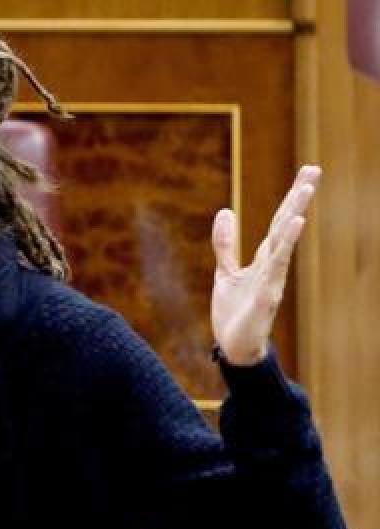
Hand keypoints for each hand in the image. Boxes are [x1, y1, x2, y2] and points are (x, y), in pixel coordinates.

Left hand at [210, 165, 319, 365]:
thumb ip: (225, 244)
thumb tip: (226, 210)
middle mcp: (273, 266)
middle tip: (313, 170)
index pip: (280, 222)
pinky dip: (284, 248)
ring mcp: (272, 280)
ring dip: (294, 217)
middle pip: (286, 226)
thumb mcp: (225, 272)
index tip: (308, 171)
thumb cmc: (234, 312)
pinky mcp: (266, 296)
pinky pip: (276, 269)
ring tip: (305, 191)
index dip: (292, 197)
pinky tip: (292, 229)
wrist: (233, 348)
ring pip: (284, 244)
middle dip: (298, 198)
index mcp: (264, 259)